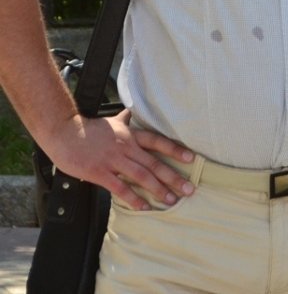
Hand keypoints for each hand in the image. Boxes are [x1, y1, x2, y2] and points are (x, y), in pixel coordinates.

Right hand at [45, 109, 195, 210]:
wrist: (64, 134)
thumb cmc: (88, 129)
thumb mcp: (111, 122)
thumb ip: (125, 120)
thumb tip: (132, 111)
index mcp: (131, 135)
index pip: (158, 141)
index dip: (175, 149)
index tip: (191, 158)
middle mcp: (126, 148)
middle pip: (154, 163)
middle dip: (173, 177)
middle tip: (189, 189)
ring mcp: (114, 161)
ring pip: (142, 176)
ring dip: (158, 189)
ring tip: (172, 200)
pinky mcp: (100, 173)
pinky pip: (121, 188)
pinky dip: (134, 198)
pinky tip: (145, 207)